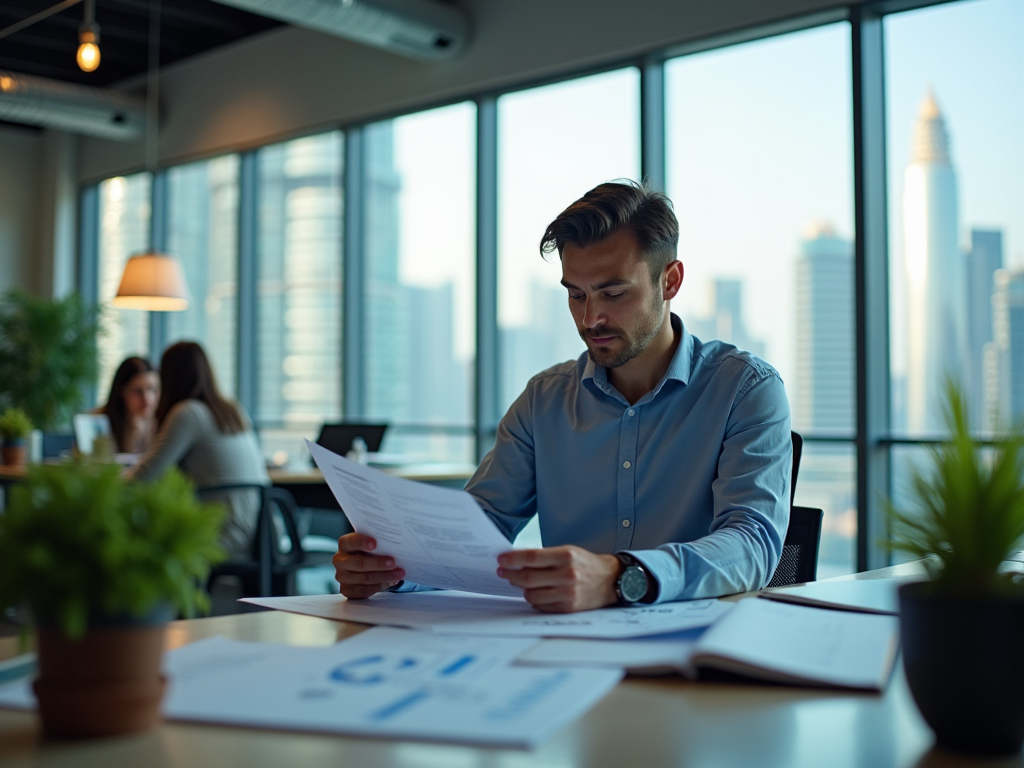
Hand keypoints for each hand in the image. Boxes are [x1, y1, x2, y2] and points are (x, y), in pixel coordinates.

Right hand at [333, 533, 404, 598]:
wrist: (365, 566)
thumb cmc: (370, 552)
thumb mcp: (372, 544)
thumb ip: (378, 543)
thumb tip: (396, 545)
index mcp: (344, 545)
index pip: (350, 542)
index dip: (361, 542)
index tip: (375, 543)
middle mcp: (340, 560)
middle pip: (358, 563)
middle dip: (378, 563)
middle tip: (393, 562)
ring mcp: (342, 577)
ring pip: (364, 578)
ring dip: (384, 576)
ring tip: (398, 573)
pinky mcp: (346, 590)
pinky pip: (364, 590)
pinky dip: (379, 586)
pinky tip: (391, 581)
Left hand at [496, 546, 619, 612]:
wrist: (610, 580)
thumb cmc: (585, 564)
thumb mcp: (568, 552)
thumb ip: (544, 556)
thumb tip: (517, 560)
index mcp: (566, 556)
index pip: (532, 557)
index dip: (513, 559)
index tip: (501, 559)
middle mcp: (567, 575)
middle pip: (528, 578)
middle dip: (510, 574)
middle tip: (502, 571)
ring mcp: (568, 593)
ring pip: (531, 594)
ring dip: (521, 588)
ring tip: (520, 582)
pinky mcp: (568, 608)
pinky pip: (541, 605)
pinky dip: (534, 599)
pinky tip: (535, 592)